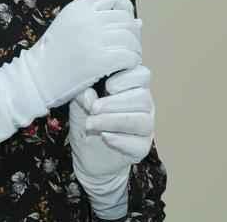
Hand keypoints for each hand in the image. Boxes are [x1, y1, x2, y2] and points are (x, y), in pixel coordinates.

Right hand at [0, 0, 139, 155]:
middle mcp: (87, 18)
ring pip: (130, 37)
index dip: (124, 4)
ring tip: (127, 58)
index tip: (123, 20)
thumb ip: (98, 19)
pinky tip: (123, 68)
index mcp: (78, 7)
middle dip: (132, 32)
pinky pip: (129, 56)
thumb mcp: (69, 25)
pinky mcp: (100, 60)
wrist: (36, 78)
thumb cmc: (53, 54)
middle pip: (125, 17)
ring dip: (134, 48)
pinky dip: (131, 62)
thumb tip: (138, 21)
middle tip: (127, 46)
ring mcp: (94, 38)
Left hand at [69, 64, 154, 218]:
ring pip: (143, 121)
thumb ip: (84, 92)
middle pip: (143, 98)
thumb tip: (90, 95)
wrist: (86, 152)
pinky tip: (104, 136)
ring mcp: (146, 127)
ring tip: (92, 124)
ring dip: (114, 121)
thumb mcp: (80, 100)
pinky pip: (139, 144)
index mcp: (132, 87)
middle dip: (115, 103)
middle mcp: (144, 105)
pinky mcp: (142, 148)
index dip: (126, 78)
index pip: (142, 75)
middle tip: (93, 108)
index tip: (106, 86)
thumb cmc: (87, 117)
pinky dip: (120, 140)